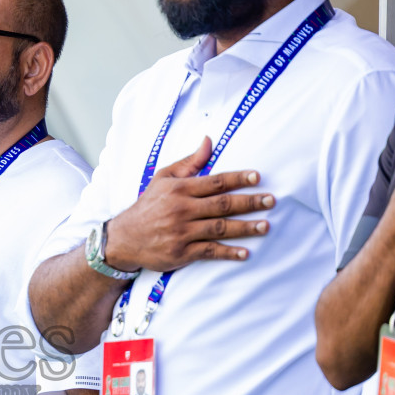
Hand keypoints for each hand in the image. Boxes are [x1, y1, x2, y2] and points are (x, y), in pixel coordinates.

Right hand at [102, 137, 273, 272]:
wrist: (123, 239)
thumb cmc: (147, 206)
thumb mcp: (163, 179)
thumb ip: (189, 162)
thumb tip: (209, 141)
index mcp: (179, 189)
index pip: (214, 182)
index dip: (237, 178)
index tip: (257, 177)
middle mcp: (181, 210)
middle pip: (222, 205)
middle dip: (249, 202)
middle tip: (271, 201)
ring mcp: (181, 232)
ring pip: (219, 228)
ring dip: (245, 228)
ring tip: (266, 226)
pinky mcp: (181, 253)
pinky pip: (209, 252)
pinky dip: (228, 253)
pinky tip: (245, 253)